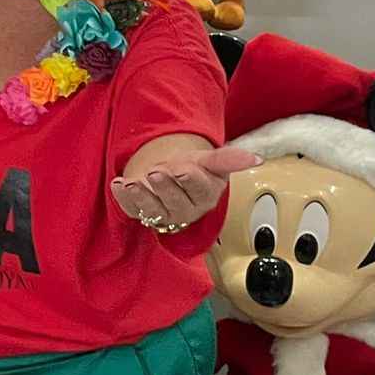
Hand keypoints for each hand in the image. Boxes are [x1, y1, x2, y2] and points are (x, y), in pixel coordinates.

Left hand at [112, 144, 260, 231]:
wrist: (170, 175)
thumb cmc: (191, 168)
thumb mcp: (209, 161)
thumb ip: (227, 159)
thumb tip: (256, 159)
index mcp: (206, 196)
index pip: (199, 189)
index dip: (188, 178)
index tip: (181, 168)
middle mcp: (186, 210)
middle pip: (175, 201)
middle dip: (165, 186)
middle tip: (156, 172)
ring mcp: (163, 216)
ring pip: (153, 209)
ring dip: (141, 195)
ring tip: (132, 182)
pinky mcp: (142, 215)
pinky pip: (131, 209)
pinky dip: (121, 198)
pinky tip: (118, 184)